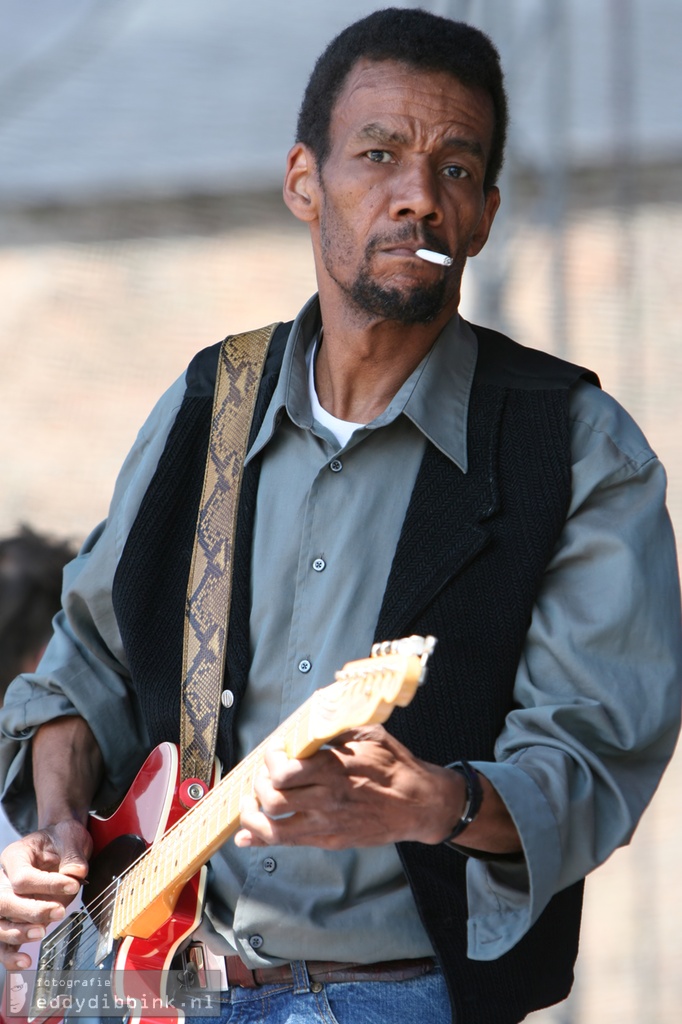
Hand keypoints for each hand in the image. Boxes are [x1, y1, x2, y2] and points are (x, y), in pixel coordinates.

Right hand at [0, 820, 90, 968]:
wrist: (58, 843)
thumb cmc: (60, 840)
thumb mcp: (70, 838)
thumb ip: (73, 855)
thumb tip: (75, 873)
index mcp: (14, 856)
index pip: (23, 877)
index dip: (47, 885)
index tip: (73, 886)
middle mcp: (2, 880)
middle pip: (4, 902)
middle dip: (30, 911)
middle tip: (59, 912)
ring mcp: (4, 900)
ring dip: (19, 933)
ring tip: (42, 933)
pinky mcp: (11, 919)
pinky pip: (3, 941)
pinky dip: (11, 955)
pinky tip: (25, 962)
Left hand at [234, 724, 462, 849]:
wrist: (419, 803)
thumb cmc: (395, 766)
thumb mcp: (369, 734)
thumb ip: (335, 729)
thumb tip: (309, 722)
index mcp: (334, 771)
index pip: (284, 772)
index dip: (270, 760)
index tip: (275, 752)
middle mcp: (327, 800)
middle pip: (273, 800)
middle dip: (258, 785)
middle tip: (263, 775)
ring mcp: (327, 825)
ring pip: (273, 829)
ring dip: (252, 817)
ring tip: (250, 804)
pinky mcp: (330, 840)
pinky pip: (288, 844)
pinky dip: (261, 840)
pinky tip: (248, 835)